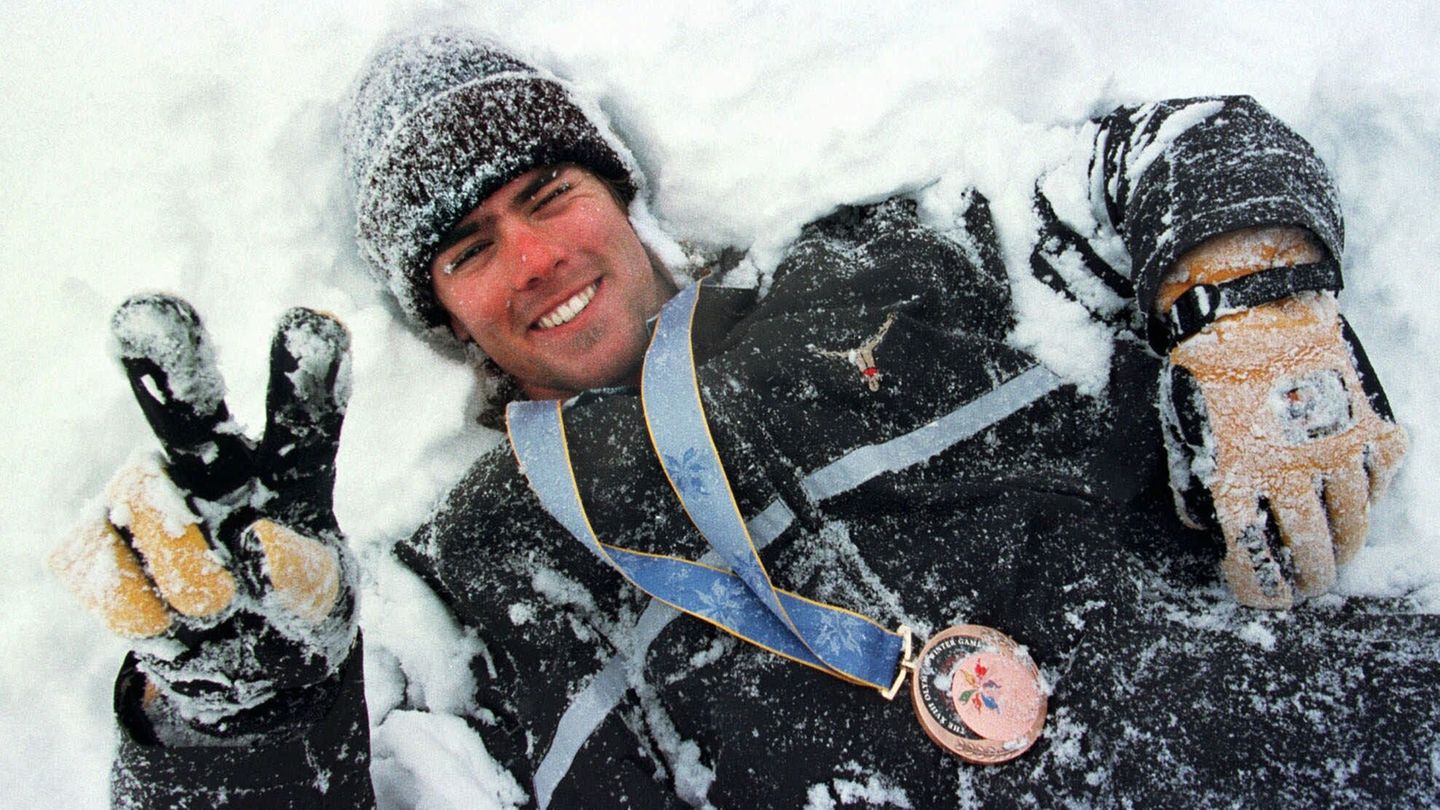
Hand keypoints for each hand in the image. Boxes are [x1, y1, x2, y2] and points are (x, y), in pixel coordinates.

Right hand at [50, 294, 355, 735]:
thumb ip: (301, 573)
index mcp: (289, 467)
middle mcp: (212, 461)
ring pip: (151, 521)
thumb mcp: (323, 600)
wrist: (239, 662)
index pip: (306, 416)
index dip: (307, 373)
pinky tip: (167, 618)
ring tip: (218, 609)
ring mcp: (143, 494)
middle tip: (147, 311)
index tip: (313, 323)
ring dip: (190, 582)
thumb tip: (258, 543)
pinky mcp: (89, 540)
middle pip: (188, 405)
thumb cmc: (295, 610)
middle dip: (169, 355)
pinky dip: (145, 617)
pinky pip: (110, 578)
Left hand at [1160, 292, 1406, 608]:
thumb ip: (1199, 484)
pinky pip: (1380, 476)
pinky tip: (1358, 501)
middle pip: (1311, 550)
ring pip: (1353, 522)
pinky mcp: (1368, 424)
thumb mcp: (1185, 432)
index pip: (1255, 558)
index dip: (1258, 587)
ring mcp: (1337, 449)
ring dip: (1344, 547)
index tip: (1258, 594)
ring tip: (1337, 557)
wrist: (1250, 308)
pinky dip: (1371, 494)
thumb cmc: (1207, 371)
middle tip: (1308, 589)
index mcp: (1241, 478)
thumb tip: (1211, 527)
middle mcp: (1294, 472)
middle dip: (1309, 580)